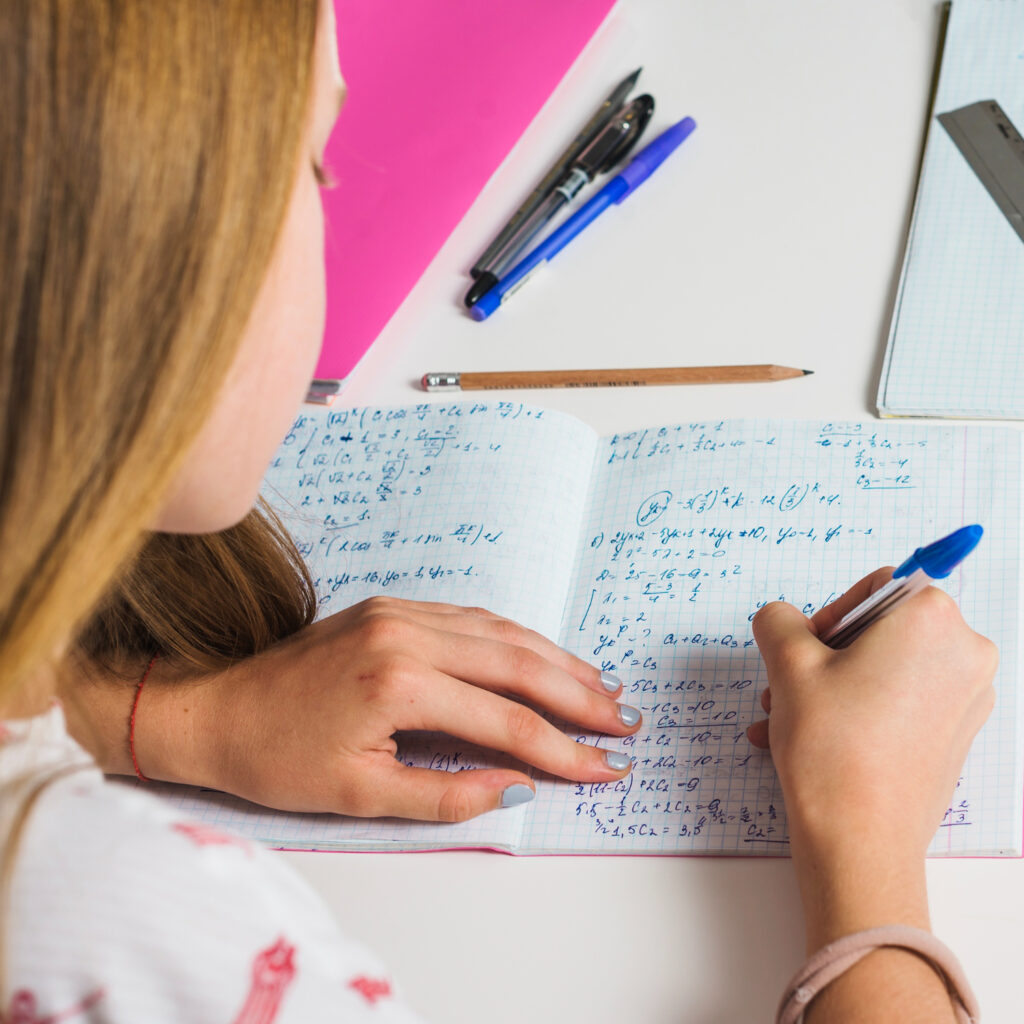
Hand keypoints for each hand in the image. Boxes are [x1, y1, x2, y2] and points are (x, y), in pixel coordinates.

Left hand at [139, 597, 641, 821]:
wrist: (214, 709)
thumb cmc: (277, 759)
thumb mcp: (360, 796)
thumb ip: (447, 793)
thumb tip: (518, 786)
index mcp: (397, 683)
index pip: (505, 720)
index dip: (562, 748)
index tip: (605, 767)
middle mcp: (406, 633)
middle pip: (516, 662)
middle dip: (578, 693)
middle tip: (625, 719)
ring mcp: (400, 611)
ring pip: (500, 631)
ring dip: (555, 659)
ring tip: (601, 686)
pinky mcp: (392, 605)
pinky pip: (472, 617)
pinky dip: (516, 639)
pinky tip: (542, 656)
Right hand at [748, 569, 996, 861]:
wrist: (860, 841)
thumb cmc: (832, 747)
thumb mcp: (788, 665)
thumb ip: (778, 622)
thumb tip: (782, 618)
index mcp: (933, 620)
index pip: (879, 586)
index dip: (833, 612)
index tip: (806, 648)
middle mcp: (965, 654)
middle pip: (884, 630)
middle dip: (828, 655)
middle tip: (788, 684)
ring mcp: (967, 699)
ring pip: (888, 669)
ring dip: (833, 686)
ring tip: (785, 717)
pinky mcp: (956, 736)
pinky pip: (901, 703)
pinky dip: (858, 710)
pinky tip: (808, 738)